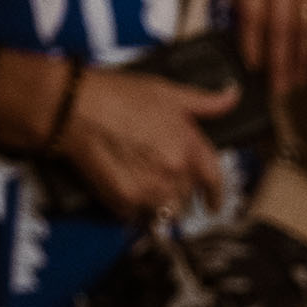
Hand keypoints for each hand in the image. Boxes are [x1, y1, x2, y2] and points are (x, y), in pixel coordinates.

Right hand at [61, 66, 239, 219]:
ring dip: (158, 202)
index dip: (216, 196)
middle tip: (161, 177)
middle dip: (179, 191)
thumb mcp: (168, 92)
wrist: (74, 108)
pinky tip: (123, 185)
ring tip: (142, 182)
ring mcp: (150, 191)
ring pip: (165, 210)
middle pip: (188, 198)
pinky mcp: (124, 202)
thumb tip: (232, 97)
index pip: (215, 182)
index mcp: (190, 149)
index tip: (214, 204)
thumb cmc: (118, 96)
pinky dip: (133, 206)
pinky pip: (137, 214)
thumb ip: (206, 103)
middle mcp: (175, 174)